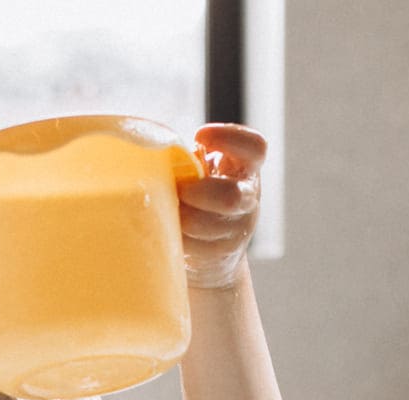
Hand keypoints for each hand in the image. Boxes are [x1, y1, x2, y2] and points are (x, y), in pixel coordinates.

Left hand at [180, 123, 265, 291]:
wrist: (211, 250)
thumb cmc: (197, 195)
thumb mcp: (200, 171)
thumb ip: (188, 159)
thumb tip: (154, 146)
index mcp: (244, 168)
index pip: (255, 147)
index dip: (230, 138)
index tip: (199, 136)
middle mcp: (247, 197)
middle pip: (231, 196)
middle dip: (197, 193)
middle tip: (179, 190)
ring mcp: (237, 228)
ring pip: (206, 224)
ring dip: (181, 216)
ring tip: (167, 209)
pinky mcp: (221, 253)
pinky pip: (194, 245)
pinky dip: (175, 235)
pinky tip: (168, 228)